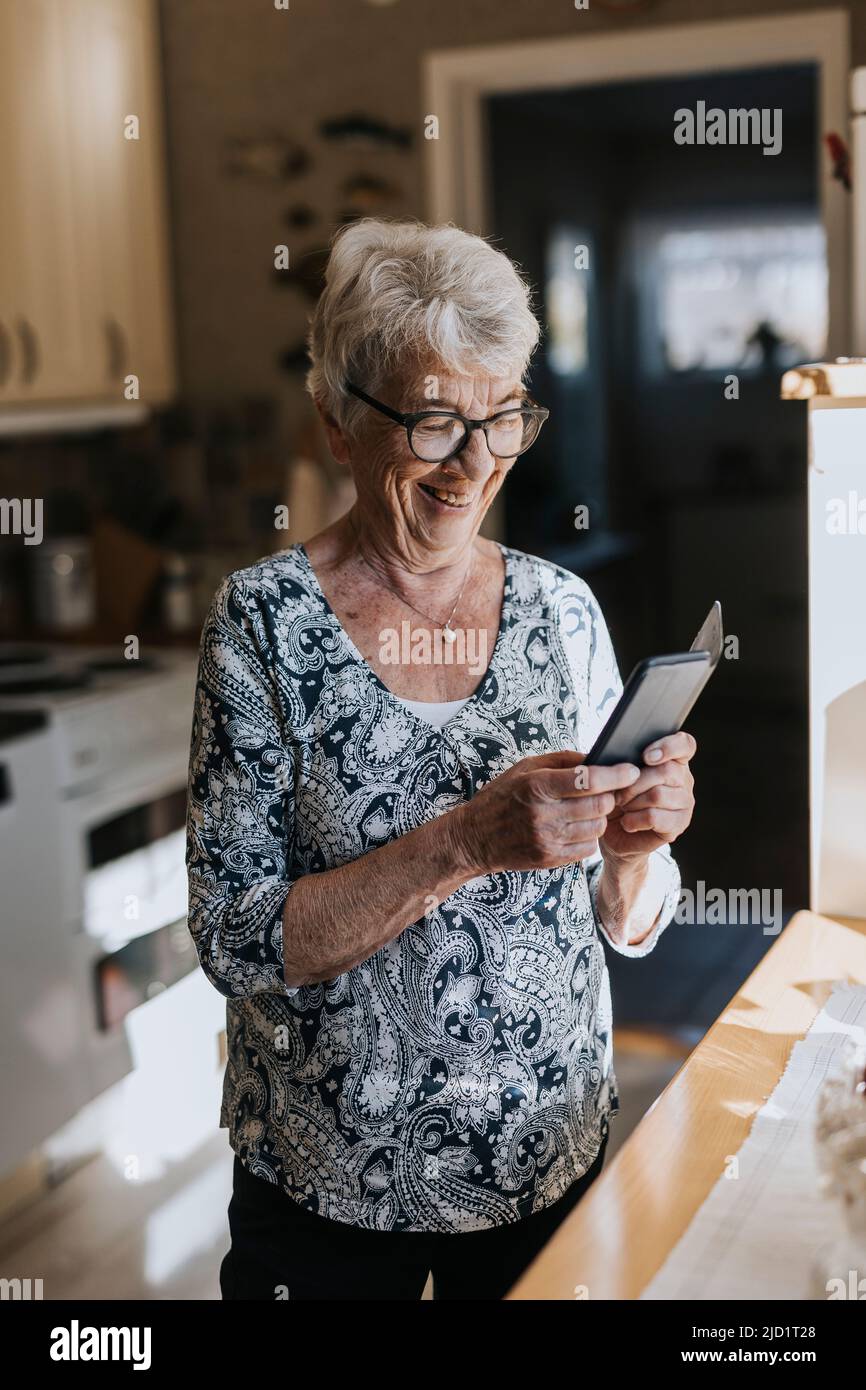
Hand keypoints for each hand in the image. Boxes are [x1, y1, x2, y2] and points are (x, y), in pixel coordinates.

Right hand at [452, 749, 639, 874]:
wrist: (474, 838)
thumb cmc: (503, 797)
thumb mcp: (526, 768)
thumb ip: (563, 760)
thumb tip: (598, 757)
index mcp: (537, 785)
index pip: (589, 780)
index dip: (616, 775)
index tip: (631, 770)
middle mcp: (543, 814)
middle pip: (600, 805)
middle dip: (610, 796)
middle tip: (607, 791)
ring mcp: (547, 839)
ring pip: (598, 828)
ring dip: (600, 817)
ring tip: (586, 810)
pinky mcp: (550, 859)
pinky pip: (588, 848)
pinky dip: (588, 836)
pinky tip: (575, 828)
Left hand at [599, 731, 696, 863]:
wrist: (616, 835)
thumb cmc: (617, 799)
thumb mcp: (617, 776)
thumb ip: (623, 761)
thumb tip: (620, 758)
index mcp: (673, 760)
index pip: (685, 744)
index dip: (668, 747)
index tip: (646, 756)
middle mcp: (684, 779)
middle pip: (666, 770)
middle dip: (634, 783)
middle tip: (618, 794)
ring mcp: (685, 802)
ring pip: (658, 795)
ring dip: (632, 802)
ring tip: (623, 808)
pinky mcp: (679, 824)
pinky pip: (654, 817)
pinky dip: (634, 820)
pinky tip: (627, 822)